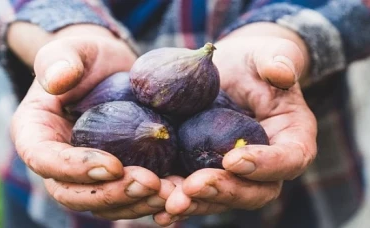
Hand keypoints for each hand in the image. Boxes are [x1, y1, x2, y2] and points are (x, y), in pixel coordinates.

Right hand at [9, 23, 172, 219]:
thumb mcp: (72, 50)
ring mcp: (87, 174)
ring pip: (104, 204)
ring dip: (136, 203)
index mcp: (37, 134)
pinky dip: (150, 199)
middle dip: (111, 195)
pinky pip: (128, 197)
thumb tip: (56, 79)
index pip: (45, 160)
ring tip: (170, 193)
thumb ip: (59, 61)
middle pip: (73, 194)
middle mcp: (58, 163)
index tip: (113, 165)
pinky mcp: (116, 176)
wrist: (110, 70)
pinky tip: (177, 192)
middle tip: (148, 183)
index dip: (75, 169)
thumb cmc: (87, 58)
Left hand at [154, 23, 317, 225]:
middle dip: (224, 191)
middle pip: (254, 191)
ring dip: (195, 203)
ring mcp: (235, 173)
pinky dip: (177, 199)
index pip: (289, 159)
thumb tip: (281, 71)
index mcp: (291, 138)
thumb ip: (277, 59)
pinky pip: (195, 192)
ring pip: (221, 199)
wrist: (228, 71)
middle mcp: (266, 165)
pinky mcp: (206, 171)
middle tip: (193, 187)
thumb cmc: (253, 62)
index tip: (233, 159)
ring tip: (169, 202)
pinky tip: (155, 207)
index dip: (266, 165)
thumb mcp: (268, 53)